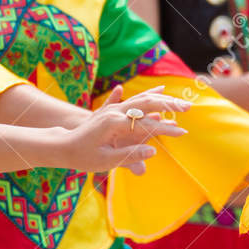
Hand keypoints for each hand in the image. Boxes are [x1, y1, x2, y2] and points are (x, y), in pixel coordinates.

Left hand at [61, 85, 190, 174]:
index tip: (183, 134)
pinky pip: (134, 99)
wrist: (61, 145)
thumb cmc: (82, 156)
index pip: (147, 125)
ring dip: (162, 97)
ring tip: (177, 98)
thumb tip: (153, 152)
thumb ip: (130, 156)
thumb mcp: (105, 161)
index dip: (166, 130)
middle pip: (148, 104)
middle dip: (170, 106)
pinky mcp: (112, 111)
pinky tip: (159, 88)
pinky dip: (148, 93)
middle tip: (188, 108)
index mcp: (115, 123)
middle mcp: (115, 112)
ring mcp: (114, 109)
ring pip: (142, 99)